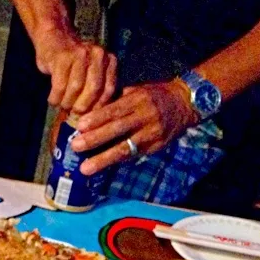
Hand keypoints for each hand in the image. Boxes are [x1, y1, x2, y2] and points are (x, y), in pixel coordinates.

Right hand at [33, 26, 117, 113]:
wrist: (54, 37)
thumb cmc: (72, 62)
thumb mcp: (90, 72)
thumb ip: (95, 88)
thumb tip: (93, 117)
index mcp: (109, 60)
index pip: (109, 89)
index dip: (99, 107)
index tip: (90, 117)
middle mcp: (98, 55)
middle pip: (94, 89)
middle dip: (83, 107)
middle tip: (74, 114)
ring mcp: (80, 54)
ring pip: (76, 88)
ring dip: (67, 102)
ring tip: (62, 106)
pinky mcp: (62, 58)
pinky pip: (60, 85)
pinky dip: (55, 97)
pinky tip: (53, 99)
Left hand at [70, 81, 198, 174]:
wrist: (184, 103)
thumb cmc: (152, 96)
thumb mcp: (135, 90)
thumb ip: (115, 100)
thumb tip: (87, 110)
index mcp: (138, 99)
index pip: (115, 110)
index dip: (97, 118)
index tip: (79, 126)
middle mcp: (146, 116)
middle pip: (118, 129)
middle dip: (95, 139)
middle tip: (75, 147)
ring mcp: (152, 134)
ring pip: (125, 148)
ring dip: (103, 159)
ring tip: (85, 168)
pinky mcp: (156, 147)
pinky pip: (133, 156)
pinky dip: (116, 162)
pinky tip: (101, 168)